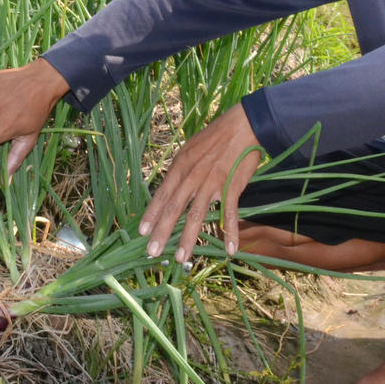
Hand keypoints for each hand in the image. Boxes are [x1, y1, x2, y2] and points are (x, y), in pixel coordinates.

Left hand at [138, 104, 262, 261]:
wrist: (242, 126)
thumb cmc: (215, 137)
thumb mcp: (190, 148)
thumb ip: (181, 169)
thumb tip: (172, 186)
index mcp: (180, 166)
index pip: (162, 195)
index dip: (152, 214)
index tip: (142, 232)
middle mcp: (192, 176)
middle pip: (174, 208)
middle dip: (162, 232)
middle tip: (152, 252)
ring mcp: (212, 183)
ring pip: (197, 215)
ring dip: (188, 238)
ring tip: (181, 257)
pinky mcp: (232, 187)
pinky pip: (230, 214)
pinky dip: (230, 232)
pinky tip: (229, 250)